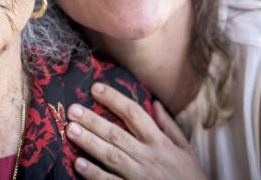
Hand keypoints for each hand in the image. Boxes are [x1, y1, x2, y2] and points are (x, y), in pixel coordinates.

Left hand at [65, 83, 205, 179]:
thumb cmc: (190, 177)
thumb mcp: (185, 149)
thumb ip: (169, 126)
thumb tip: (154, 102)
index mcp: (160, 142)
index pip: (134, 113)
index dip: (114, 99)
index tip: (96, 88)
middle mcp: (148, 156)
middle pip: (116, 134)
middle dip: (93, 120)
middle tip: (72, 109)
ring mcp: (139, 176)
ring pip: (111, 156)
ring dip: (89, 142)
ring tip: (70, 130)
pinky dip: (94, 174)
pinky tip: (78, 164)